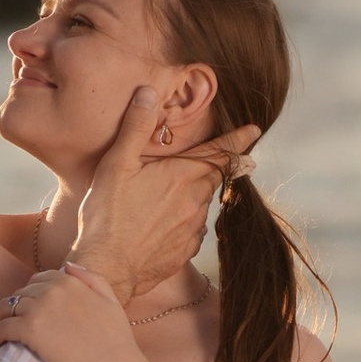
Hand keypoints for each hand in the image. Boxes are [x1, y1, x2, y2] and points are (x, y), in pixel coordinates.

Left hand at [0, 262, 140, 361]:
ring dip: (2, 319)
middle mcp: (52, 290)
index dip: (32, 294)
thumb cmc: (117, 342)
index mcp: (70, 282)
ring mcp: (39, 309)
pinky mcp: (29, 330)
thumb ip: (92, 279)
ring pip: (8, 307)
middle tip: (14, 324)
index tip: (30, 309)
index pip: (39, 280)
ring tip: (2, 334)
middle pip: (21, 292)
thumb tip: (68, 266)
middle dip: (16, 307)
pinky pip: (2, 327)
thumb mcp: (111, 301)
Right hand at [71, 86, 259, 300]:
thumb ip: (136, 127)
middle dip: (213, 166)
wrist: (107, 269)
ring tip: (168, 196)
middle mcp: (195, 202)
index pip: (220, 152)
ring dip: (192, 196)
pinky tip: (164, 224)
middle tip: (210, 159)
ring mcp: (192, 230)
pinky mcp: (183, 252)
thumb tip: (149, 92)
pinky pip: (192, 231)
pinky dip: (183, 222)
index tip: (253, 130)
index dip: (238, 139)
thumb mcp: (117, 164)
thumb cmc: (108, 215)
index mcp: (183, 176)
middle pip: (213, 177)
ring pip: (201, 205)